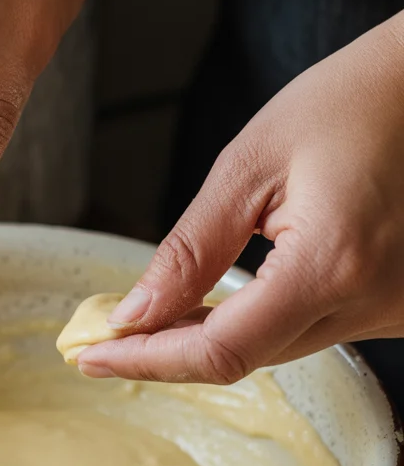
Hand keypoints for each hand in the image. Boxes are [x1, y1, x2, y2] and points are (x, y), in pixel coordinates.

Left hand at [79, 14, 403, 382]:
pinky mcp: (401, 307)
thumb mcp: (250, 165)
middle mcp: (374, 303)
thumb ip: (190, 251)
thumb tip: (134, 314)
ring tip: (151, 321)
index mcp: (333, 264)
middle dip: (169, 352)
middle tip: (105, 337)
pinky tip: (217, 306)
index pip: (222, 349)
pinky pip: (314, 331)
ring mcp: (397, 311)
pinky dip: (260, 324)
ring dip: (213, 339)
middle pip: (248, 358)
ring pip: (279, 349)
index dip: (149, 362)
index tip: (93, 356)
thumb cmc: (351, 103)